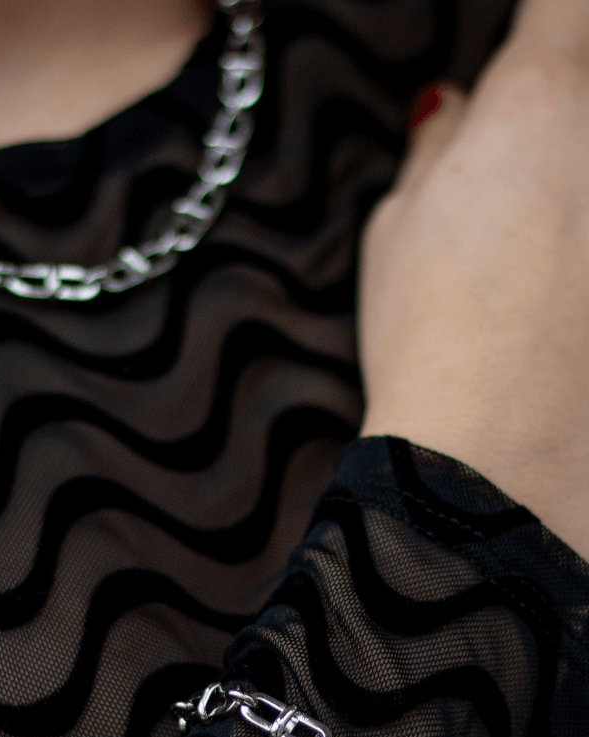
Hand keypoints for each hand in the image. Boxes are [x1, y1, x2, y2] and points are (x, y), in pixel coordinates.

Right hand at [358, 0, 588, 559]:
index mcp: (542, 97)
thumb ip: (437, 148)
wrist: (500, 460)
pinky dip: (585, 241)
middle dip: (565, 106)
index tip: (532, 39)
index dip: (546, 20)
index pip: (563, 1)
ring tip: (546, 242)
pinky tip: (564, 284)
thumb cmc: (434, 344)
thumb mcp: (397, 234)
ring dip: (577, 182)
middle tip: (526, 168)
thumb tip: (449, 106)